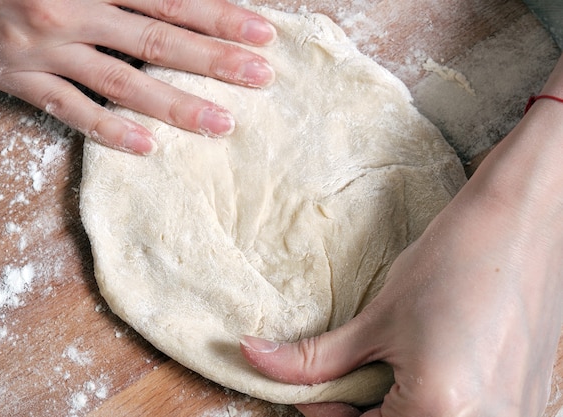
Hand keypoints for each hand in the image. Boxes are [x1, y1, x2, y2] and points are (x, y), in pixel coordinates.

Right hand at [0, 0, 275, 153]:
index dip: (220, 17)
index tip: (262, 35)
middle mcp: (71, 11)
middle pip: (158, 40)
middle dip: (215, 60)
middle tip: (261, 77)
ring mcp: (44, 50)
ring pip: (122, 82)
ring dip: (177, 104)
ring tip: (221, 124)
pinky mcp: (16, 79)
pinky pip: (68, 111)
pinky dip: (108, 131)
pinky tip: (147, 148)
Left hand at [241, 94, 562, 415]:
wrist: (522, 222)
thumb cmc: (453, 262)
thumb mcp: (377, 318)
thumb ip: (315, 359)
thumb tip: (254, 359)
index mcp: (442, 415)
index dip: (322, 413)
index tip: (308, 390)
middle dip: (359, 414)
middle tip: (343, 378)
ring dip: (395, 411)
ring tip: (388, 369)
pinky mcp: (525, 406)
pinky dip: (431, 406)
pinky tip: (424, 370)